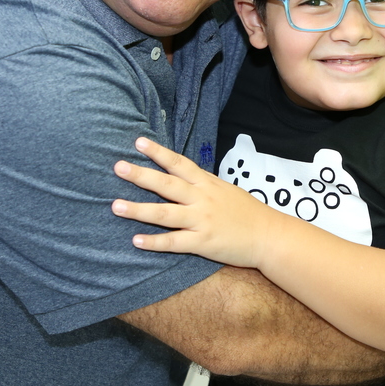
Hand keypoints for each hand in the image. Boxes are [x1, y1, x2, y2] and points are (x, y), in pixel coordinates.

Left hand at [112, 137, 281, 267]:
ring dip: (138, 209)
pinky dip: (154, 242)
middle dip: (141, 175)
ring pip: (164, 214)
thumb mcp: (225, 190)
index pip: (179, 164)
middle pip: (167, 185)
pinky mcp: (203, 243)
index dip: (158, 153)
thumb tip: (181, 176)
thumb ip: (202, 184)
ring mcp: (202, 221)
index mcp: (207, 184)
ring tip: (115, 206)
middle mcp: (202, 199)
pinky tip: (135, 240)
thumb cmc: (247, 213)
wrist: (269, 236)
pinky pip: (174, 242)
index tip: (138, 142)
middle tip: (118, 167)